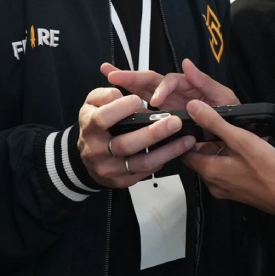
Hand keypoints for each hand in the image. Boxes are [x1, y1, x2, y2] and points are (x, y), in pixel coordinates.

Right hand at [77, 88, 196, 189]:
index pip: (103, 119)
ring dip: (167, 151)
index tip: (139, 100)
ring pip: (142, 162)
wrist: (88, 156)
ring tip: (186, 139)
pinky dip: (163, 160)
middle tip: (174, 122)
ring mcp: (110, 169)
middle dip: (153, 133)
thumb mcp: (92, 104)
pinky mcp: (122, 180)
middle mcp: (98, 152)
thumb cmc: (95, 126)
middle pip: (126, 144)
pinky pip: (146, 172)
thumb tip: (122, 96)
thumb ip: (105, 95)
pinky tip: (176, 150)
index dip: (121, 108)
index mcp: (90, 129)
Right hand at [102, 60, 240, 111]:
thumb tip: (187, 64)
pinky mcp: (163, 123)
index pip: (168, 81)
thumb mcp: (224, 98)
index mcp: (188, 86)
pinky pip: (145, 116)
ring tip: (108, 76)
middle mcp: (175, 95)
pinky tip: (115, 105)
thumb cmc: (231, 118)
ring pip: (142, 95)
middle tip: (111, 72)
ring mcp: (167, 108)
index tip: (156, 101)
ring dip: (125, 86)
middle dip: (130, 77)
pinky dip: (130, 109)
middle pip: (149, 82)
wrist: (232, 145)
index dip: (161, 88)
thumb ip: (205, 82)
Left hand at [183, 100, 274, 219]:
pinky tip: (246, 152)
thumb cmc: (266, 168)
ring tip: (236, 137)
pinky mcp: (238, 193)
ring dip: (221, 151)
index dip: (189, 138)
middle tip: (220, 128)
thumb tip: (193, 107)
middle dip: (208, 143)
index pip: (186, 153)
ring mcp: (225, 190)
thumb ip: (215, 123)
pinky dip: (231, 161)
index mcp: (209, 171)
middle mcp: (213, 184)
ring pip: (215, 166)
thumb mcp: (240, 139)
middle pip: (201, 159)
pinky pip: (227, 173)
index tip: (197, 125)